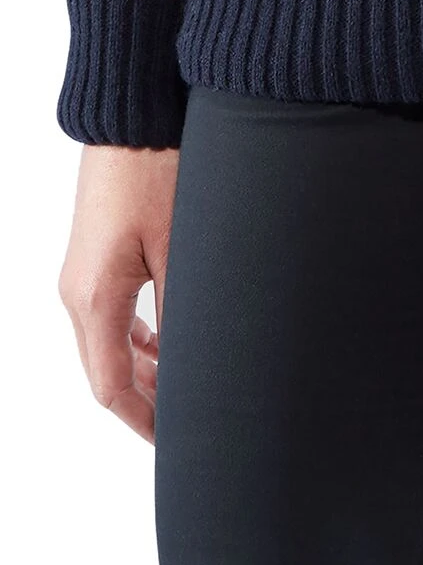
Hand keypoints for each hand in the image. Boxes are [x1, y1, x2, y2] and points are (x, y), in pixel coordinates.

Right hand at [58, 143, 178, 443]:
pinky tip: (175, 347)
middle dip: (151, 403)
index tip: (178, 444)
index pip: (111, 387)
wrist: (131, 119)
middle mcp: (79, 294)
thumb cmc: (157, 175)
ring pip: (112, 346)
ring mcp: (85, 276)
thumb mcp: (181, 253)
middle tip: (196, 424)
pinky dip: (143, 343)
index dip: (145, 422)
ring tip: (193, 392)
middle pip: (108, 372)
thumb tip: (201, 369)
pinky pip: (115, 318)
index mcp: (93, 300)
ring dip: (149, 373)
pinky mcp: (99, 259)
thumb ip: (187, 316)